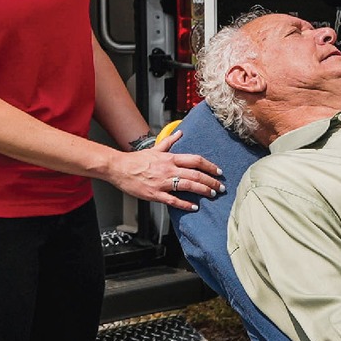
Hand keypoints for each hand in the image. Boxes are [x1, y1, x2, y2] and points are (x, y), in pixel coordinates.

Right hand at [103, 128, 223, 211]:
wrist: (119, 168)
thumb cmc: (136, 160)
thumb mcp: (155, 148)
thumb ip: (169, 142)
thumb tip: (180, 133)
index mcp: (170, 158)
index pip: (195, 160)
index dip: (209, 166)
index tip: (218, 171)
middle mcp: (169, 169)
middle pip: (195, 174)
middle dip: (211, 181)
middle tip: (220, 186)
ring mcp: (162, 182)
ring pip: (188, 186)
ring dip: (203, 190)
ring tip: (212, 194)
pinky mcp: (155, 194)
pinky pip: (174, 200)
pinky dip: (185, 204)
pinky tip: (194, 206)